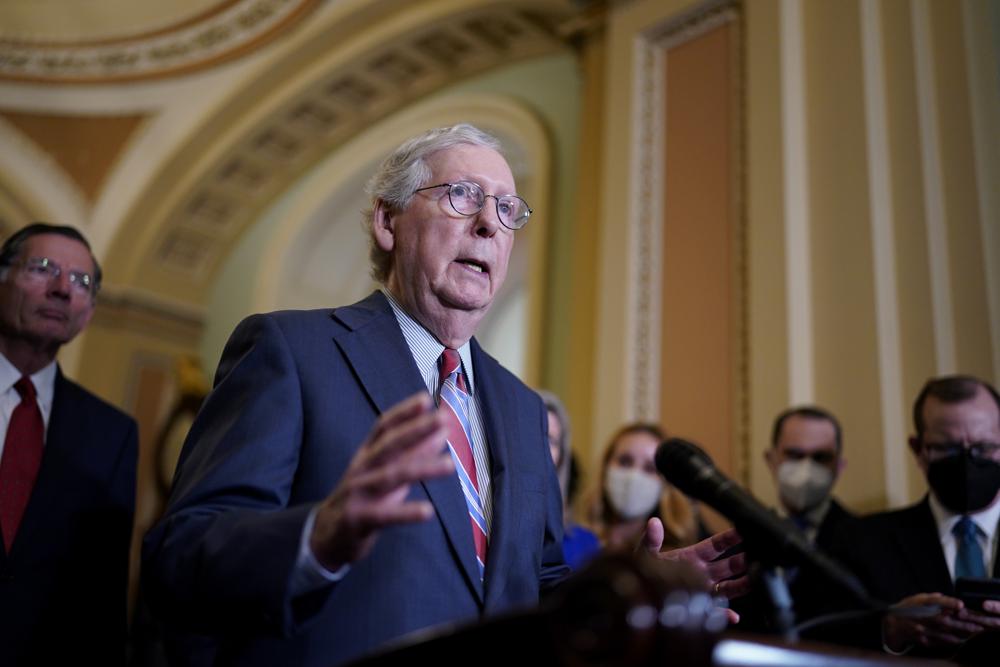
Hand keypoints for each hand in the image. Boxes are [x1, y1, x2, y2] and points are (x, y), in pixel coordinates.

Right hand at [309, 393, 453, 569]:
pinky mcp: (358, 519)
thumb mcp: (385, 472)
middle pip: (389, 445)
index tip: (426, 399)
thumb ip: (411, 455)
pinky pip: (384, 515)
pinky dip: (406, 512)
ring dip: (421, 468)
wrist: (326, 534)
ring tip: (449, 464)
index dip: (404, 412)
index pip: (384, 427)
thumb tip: (441, 435)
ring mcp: (358, 493)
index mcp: (367, 454)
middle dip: (416, 430)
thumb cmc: (364, 497)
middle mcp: (361, 468)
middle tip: (443, 420)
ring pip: (391, 476)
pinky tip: (428, 510)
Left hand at [640, 519, 748, 622]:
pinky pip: (715, 612)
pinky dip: (725, 615)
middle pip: (728, 566)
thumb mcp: (644, 554)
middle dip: (743, 561)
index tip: (744, 529)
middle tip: (759, 556)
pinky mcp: (697, 608)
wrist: (635, 595)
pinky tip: (733, 616)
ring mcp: (701, 591)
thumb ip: (650, 539)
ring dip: (742, 585)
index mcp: (692, 556)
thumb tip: (653, 522)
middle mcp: (701, 573)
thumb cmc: (641, 572)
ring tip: (756, 581)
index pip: (716, 546)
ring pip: (728, 588)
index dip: (730, 538)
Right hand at [883, 592, 998, 651]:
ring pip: (944, 633)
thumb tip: (947, 598)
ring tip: (971, 634)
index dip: (948, 603)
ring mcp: (921, 630)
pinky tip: (958, 640)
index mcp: (919, 603)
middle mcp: (920, 617)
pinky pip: (939, 642)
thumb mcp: (917, 598)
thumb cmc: (906, 609)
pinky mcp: (922, 640)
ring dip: (959, 634)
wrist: (892, 624)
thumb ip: (933, 598)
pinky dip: (950, 641)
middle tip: (975, 626)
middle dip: (961, 624)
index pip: (935, 601)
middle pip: (944, 621)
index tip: (961, 605)